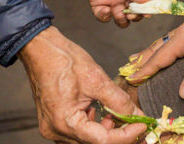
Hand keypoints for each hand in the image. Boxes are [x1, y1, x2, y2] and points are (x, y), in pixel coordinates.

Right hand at [19, 27, 147, 143]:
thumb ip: (119, 101)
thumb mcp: (96, 79)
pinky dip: (91, 126)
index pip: (103, 141)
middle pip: (95, 143)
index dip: (126, 135)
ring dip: (104, 131)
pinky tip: (98, 112)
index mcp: (65, 122)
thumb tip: (137, 115)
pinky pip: (77, 132)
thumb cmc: (64, 60)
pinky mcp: (53, 122)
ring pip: (87, 139)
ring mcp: (52, 128)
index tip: (142, 126)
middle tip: (133, 121)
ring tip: (114, 114)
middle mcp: (56, 131)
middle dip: (117, 134)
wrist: (41, 49)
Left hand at [69, 0, 154, 26]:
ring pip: (120, 16)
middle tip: (131, 12)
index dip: (149, 7)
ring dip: (122, 20)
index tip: (147, 12)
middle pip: (135, 10)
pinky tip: (106, 10)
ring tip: (120, 13)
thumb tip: (143, 2)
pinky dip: (104, 17)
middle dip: (135, 15)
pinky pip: (101, 14)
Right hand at [125, 13, 183, 100]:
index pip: (160, 56)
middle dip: (142, 59)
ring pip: (165, 42)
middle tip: (128, 70)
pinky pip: (173, 41)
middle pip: (158, 47)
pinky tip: (164, 51)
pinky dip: (163, 48)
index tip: (132, 79)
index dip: (146, 69)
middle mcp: (183, 31)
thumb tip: (182, 92)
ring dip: (150, 52)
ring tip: (138, 60)